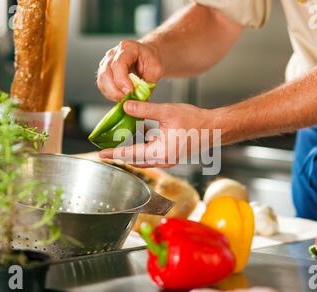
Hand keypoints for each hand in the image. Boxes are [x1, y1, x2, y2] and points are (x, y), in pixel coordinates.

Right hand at [97, 40, 163, 100]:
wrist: (149, 56)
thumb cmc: (152, 60)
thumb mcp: (156, 70)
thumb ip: (147, 84)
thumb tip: (139, 99)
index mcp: (128, 48)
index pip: (118, 64)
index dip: (122, 81)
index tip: (130, 92)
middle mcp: (113, 54)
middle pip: (106, 73)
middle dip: (115, 90)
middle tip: (127, 99)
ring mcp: (107, 62)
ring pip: (102, 81)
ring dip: (112, 94)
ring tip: (126, 98)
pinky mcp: (105, 72)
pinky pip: (103, 85)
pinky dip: (110, 94)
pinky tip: (121, 96)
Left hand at [99, 101, 215, 167]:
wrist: (215, 128)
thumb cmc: (195, 121)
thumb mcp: (167, 112)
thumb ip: (144, 110)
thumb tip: (126, 107)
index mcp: (160, 152)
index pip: (131, 154)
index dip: (115, 153)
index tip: (102, 154)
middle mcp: (163, 160)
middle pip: (135, 159)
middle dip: (121, 153)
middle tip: (107, 148)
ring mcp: (168, 159)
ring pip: (143, 157)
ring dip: (132, 150)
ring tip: (121, 140)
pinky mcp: (171, 155)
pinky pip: (152, 154)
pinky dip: (143, 146)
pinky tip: (140, 133)